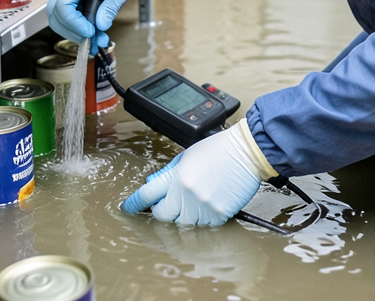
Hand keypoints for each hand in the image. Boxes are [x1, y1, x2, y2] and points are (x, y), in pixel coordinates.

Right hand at [46, 0, 142, 52]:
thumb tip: (101, 25)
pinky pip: (66, 20)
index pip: (64, 4)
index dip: (75, 22)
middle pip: (56, 15)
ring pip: (58, 20)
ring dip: (75, 35)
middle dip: (73, 32)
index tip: (90, 32)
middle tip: (93, 41)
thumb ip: (110, 7)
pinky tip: (92, 37)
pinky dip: (77, 31)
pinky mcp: (69, 3)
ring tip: (96, 42)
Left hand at [120, 119, 274, 225]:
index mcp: (177, 176)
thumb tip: (152, 184)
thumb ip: (168, 172)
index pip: (147, 195)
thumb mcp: (187, 155)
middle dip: (162, 211)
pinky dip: (202, 219)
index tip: (128, 207)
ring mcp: (202, 207)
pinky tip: (208, 204)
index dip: (135, 203)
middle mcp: (187, 194)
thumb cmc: (219, 150)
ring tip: (195, 200)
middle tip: (168, 204)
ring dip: (184, 215)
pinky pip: (203, 226)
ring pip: (183, 224)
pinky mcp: (218, 215)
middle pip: (162, 216)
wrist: (246, 152)